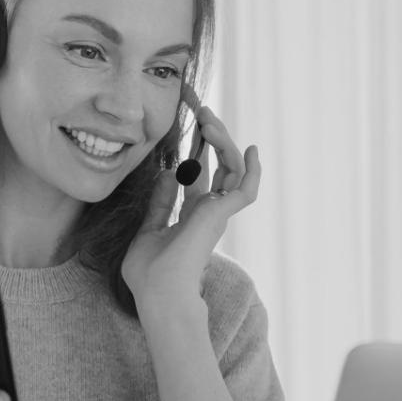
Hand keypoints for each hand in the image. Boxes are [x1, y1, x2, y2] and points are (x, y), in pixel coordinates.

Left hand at [122, 103, 261, 309]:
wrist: (159, 295)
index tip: (187, 119)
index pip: (198, 173)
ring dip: (222, 140)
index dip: (195, 146)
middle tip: (198, 105)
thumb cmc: (151, 275)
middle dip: (210, 133)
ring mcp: (218, 214)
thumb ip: (160, 204)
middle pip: (218, 164)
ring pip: (231, 169)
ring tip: (208, 118)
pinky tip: (252, 150)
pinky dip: (252, 170)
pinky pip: (246, 189)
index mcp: (192, 215)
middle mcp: (209, 212)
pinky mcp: (221, 216)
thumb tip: (168, 174)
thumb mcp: (149, 230)